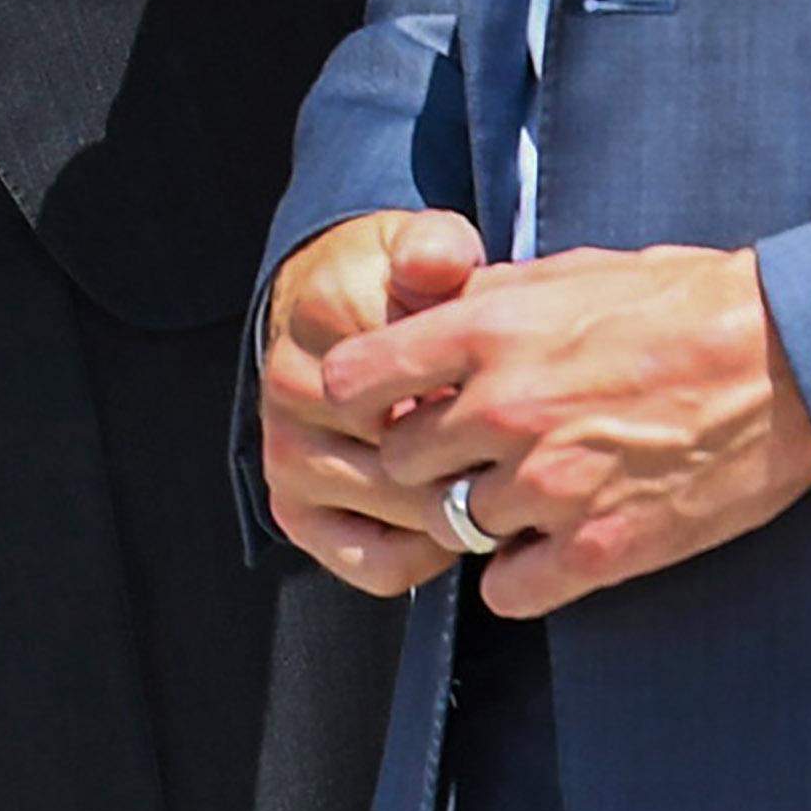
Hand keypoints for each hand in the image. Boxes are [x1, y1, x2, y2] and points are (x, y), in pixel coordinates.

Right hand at [259, 208, 489, 589]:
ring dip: (458, 509)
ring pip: (402, 514)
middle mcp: (293, 390)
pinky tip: (450, 525)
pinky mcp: (291, 508)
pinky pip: (373, 564)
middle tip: (523, 457)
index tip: (516, 398)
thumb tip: (437, 267)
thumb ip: (434, 248)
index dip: (484, 402)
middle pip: (415, 458)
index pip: (422, 386)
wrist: (328, 308)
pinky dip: (424, 557)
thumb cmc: (395, 285)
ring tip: (493, 483)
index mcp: (327, 319)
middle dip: (477, 461)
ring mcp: (287, 454)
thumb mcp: (423, 247)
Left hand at [298, 238, 810, 616]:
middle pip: (399, 461)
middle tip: (464, 453)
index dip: (361, 394)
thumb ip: (486, 298)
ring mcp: (549, 486)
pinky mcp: (599, 550)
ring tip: (523, 495)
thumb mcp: (567, 272)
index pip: (356, 377)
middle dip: (424, 457)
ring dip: (478, 514)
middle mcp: (504, 411)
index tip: (383, 402)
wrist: (787, 360)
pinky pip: (507, 590)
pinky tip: (545, 549)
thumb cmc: (683, 303)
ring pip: (453, 525)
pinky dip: (517, 576)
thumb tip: (429, 314)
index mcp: (490, 332)